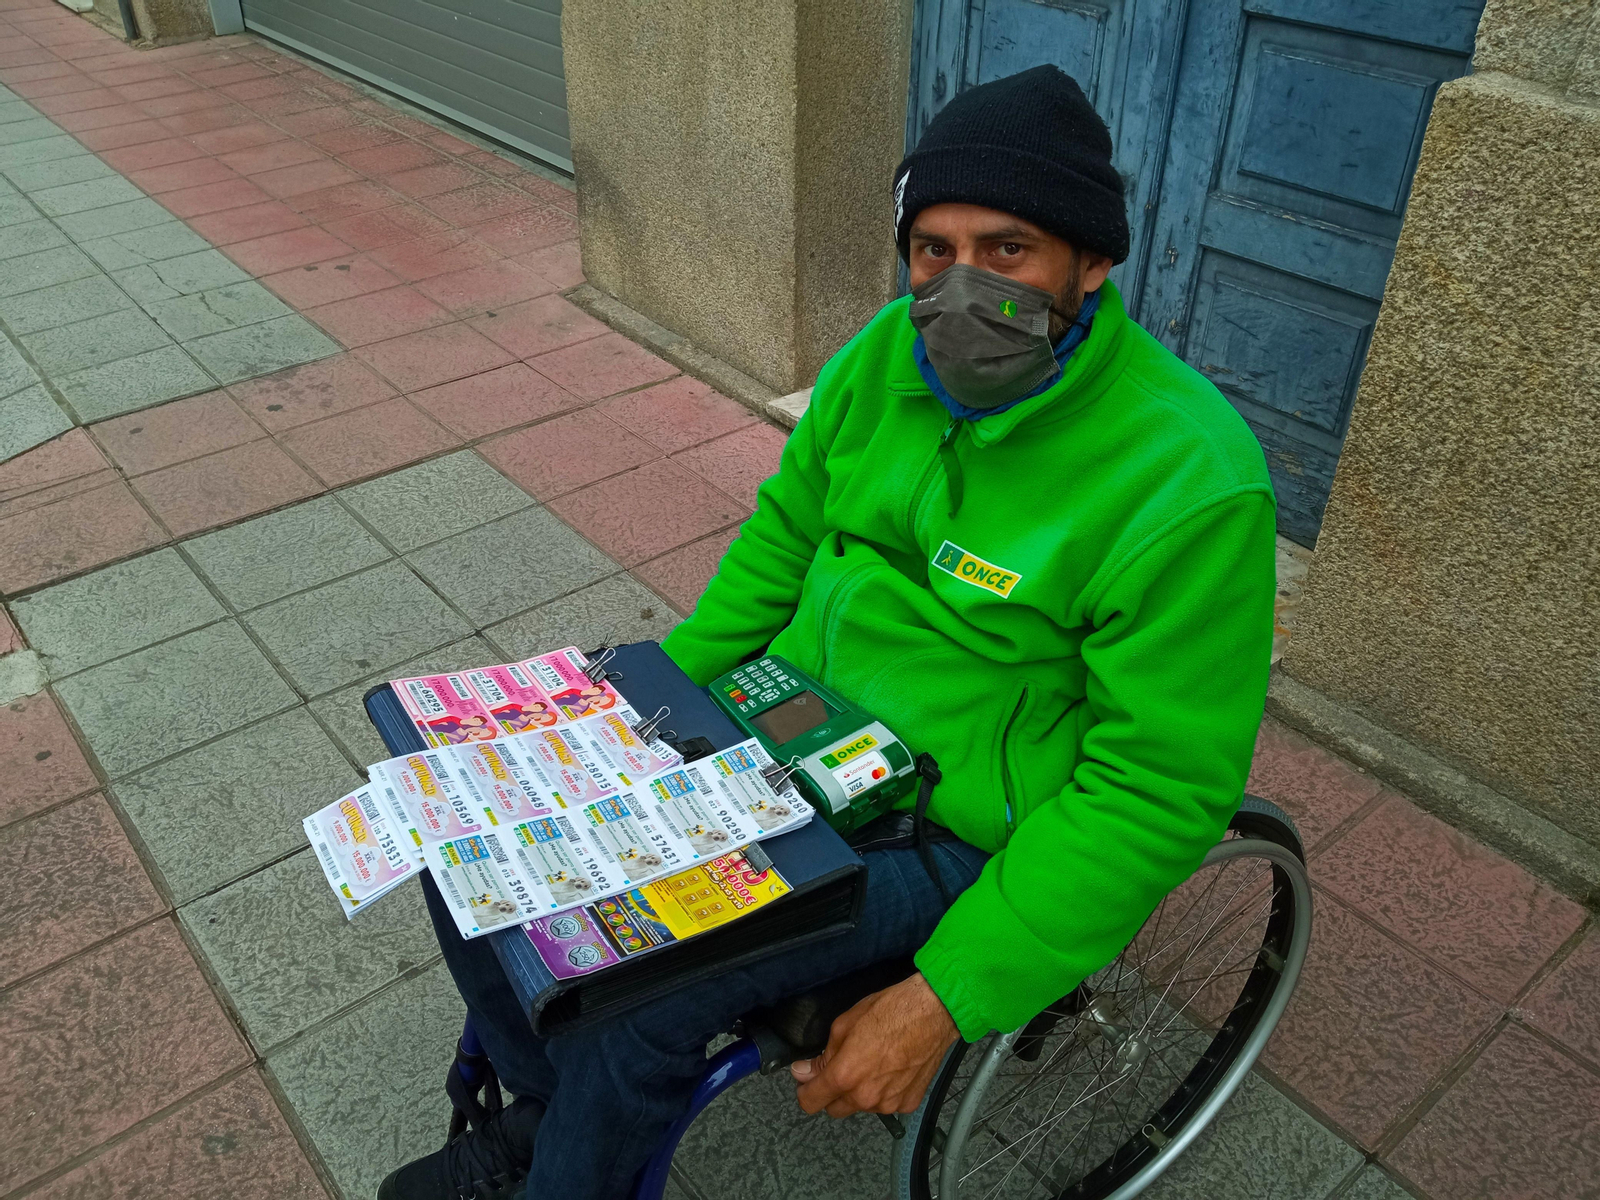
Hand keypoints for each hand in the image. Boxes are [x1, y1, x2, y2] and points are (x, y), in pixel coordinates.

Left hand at [790, 972, 958, 1117]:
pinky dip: (885, 1092)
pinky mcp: (908, 1104)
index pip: (810, 1102)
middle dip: (833, 1092)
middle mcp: (865, 1097)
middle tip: (842, 1068)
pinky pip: (887, 1104)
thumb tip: (803, 1071)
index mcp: (844, 1077)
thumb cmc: (888, 1011)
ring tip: (874, 1063)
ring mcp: (889, 1104)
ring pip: (862, 1107)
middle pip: (835, 1109)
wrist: (932, 1013)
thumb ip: (822, 1056)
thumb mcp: (844, 1025)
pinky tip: (893, 1069)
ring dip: (860, 1092)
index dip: (805, 1090)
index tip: (807, 1080)